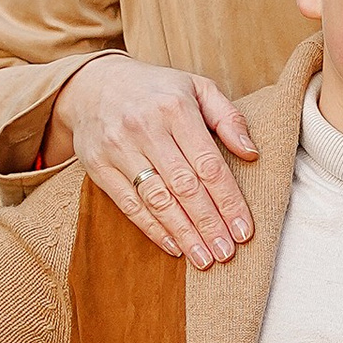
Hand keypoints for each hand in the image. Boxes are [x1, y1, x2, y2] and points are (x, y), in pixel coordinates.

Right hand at [45, 51, 257, 267]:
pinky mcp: (98, 166)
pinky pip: (129, 205)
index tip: (244, 230)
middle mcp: (145, 128)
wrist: (91, 83)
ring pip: (157, 200)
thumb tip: (251, 153)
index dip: (228, 201)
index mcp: (175, 108)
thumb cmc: (155, 90)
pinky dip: (152, 229)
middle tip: (226, 253)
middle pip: (184, 187)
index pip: (208, 164)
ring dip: (183, 233)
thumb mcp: (196, 87)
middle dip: (208, 224)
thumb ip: (228, 117)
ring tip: (204, 259)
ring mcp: (118, 148)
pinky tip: (174, 246)